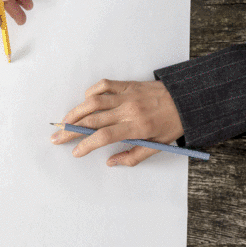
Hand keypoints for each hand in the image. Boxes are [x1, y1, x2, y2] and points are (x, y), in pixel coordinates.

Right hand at [52, 79, 183, 165]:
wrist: (188, 99)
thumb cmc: (173, 123)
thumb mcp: (158, 146)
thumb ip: (133, 156)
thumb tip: (111, 162)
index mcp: (137, 127)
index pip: (104, 136)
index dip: (86, 145)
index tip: (76, 152)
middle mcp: (129, 109)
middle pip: (92, 120)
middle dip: (71, 131)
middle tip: (56, 138)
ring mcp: (127, 95)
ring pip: (93, 102)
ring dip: (75, 112)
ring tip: (63, 122)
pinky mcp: (127, 84)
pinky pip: (103, 86)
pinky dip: (90, 93)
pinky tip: (84, 102)